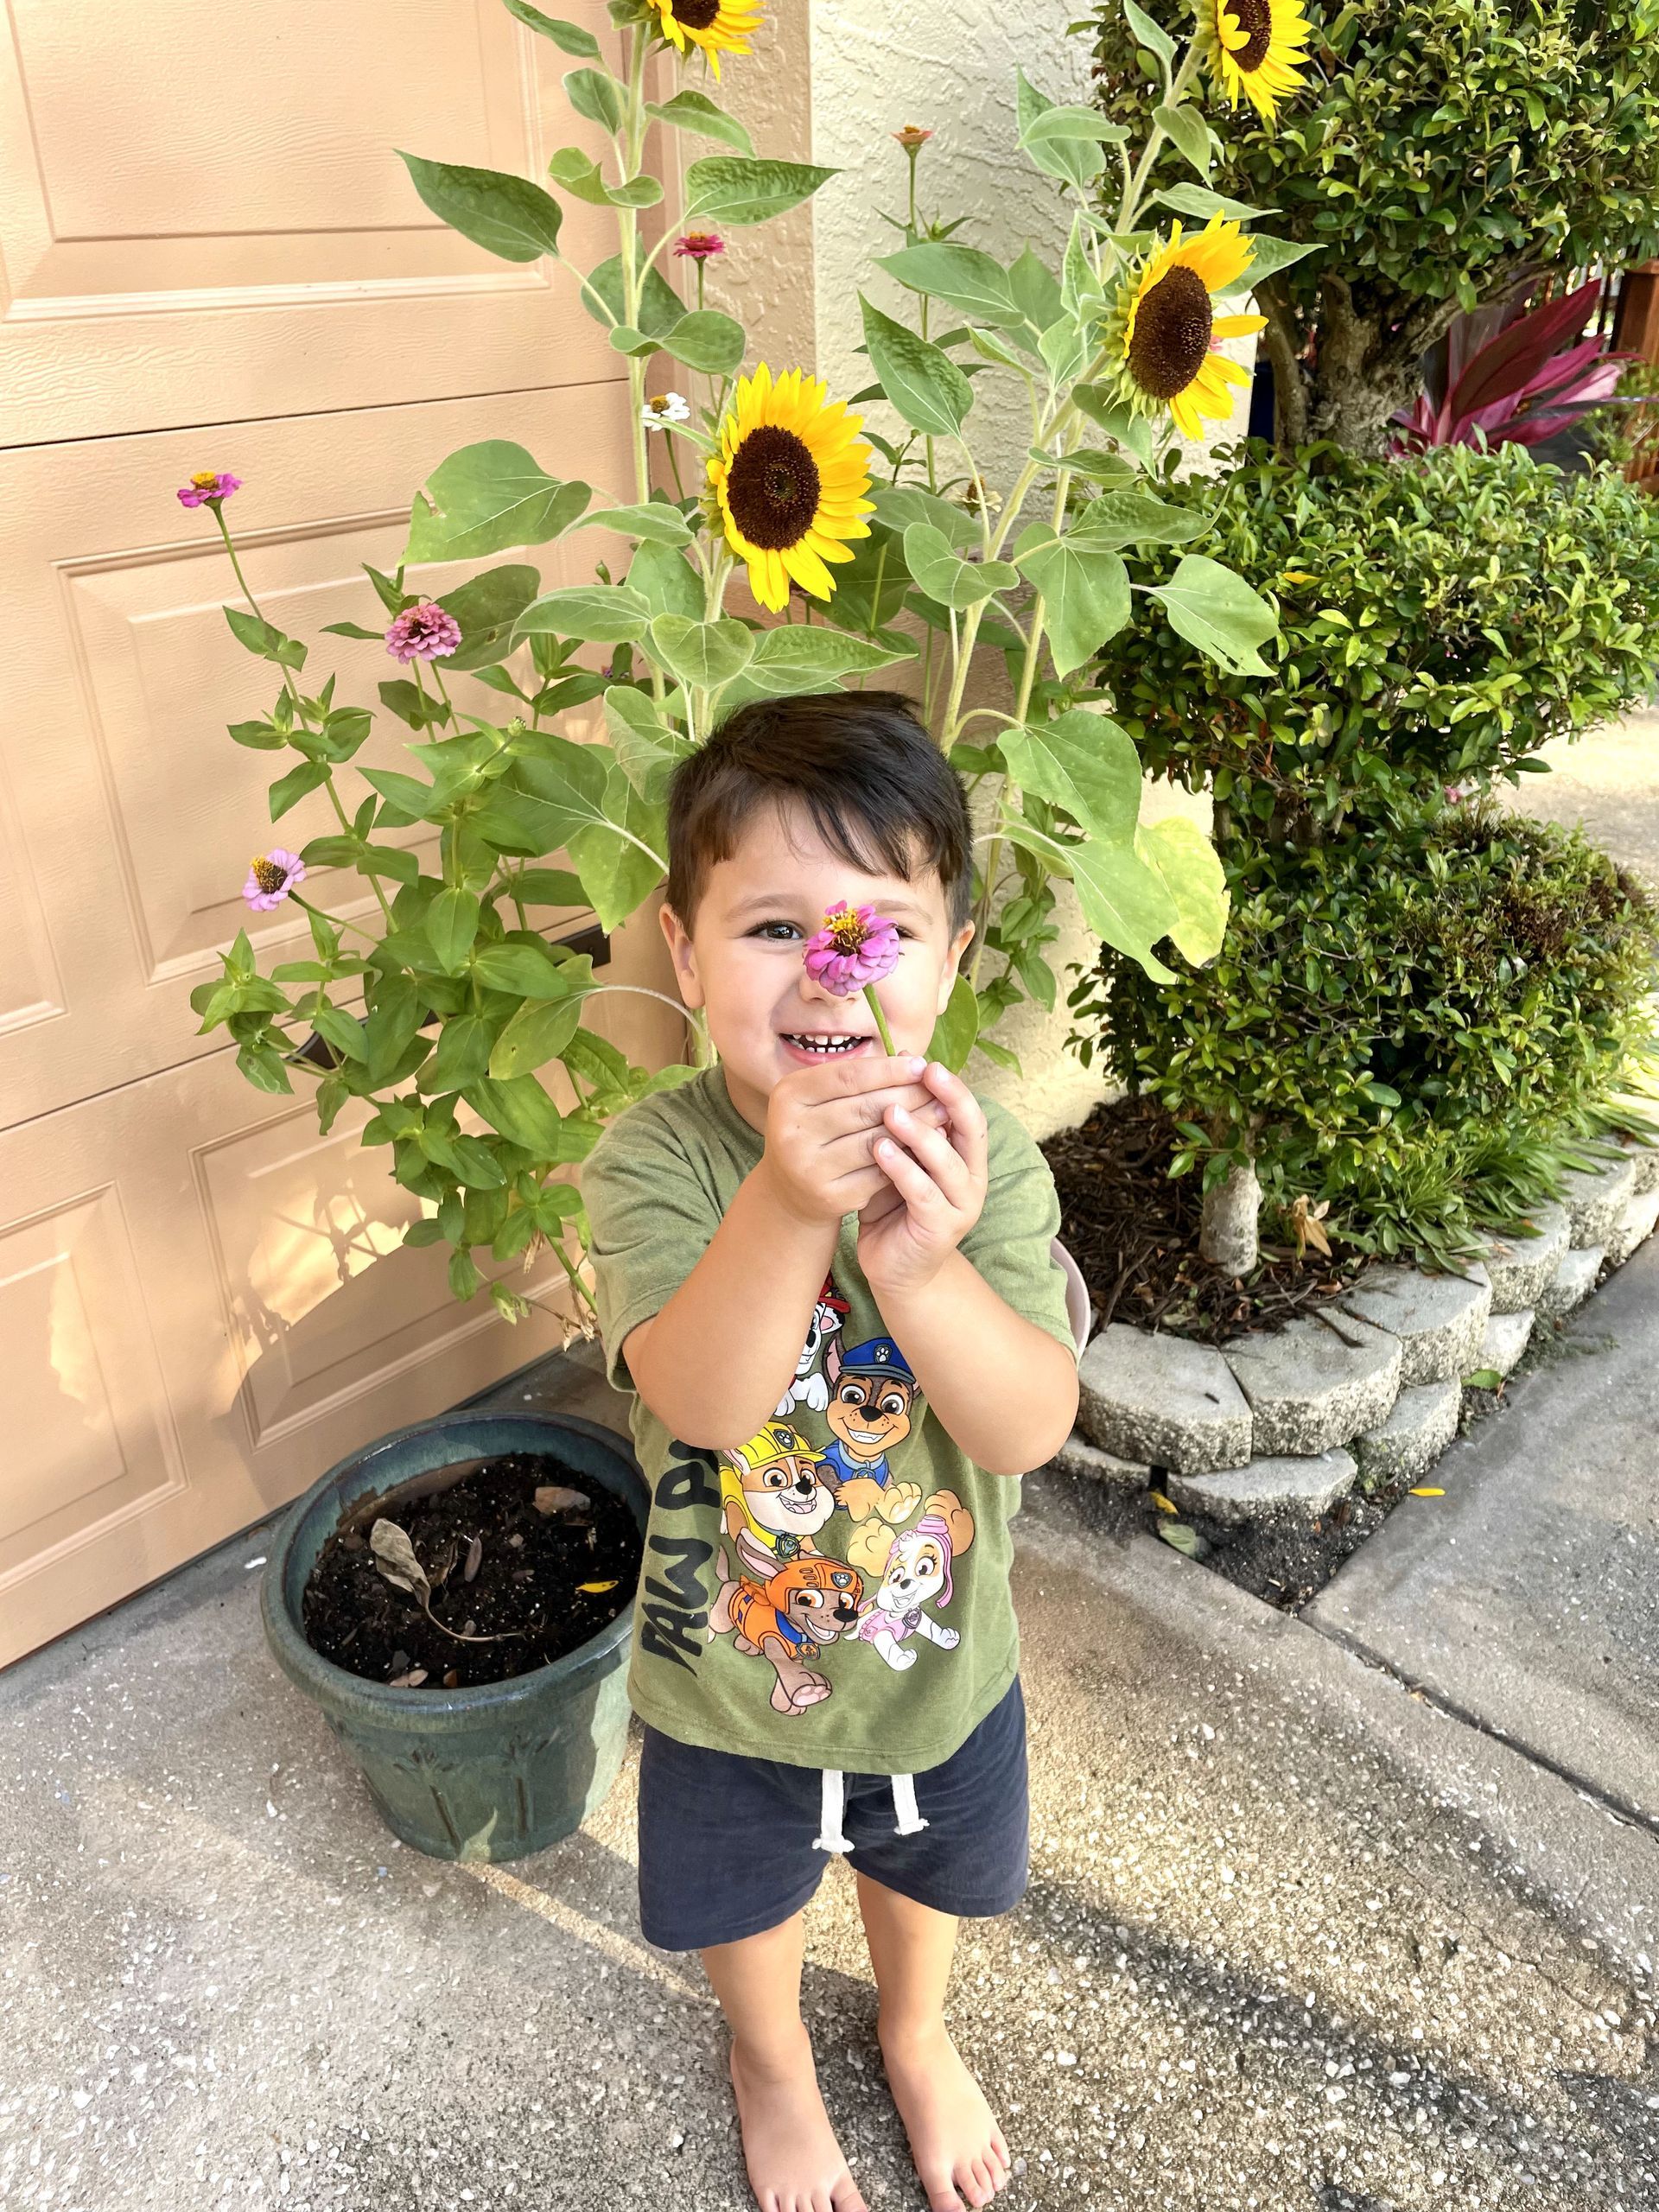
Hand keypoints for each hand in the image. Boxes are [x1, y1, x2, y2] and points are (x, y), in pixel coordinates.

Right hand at [756, 1052, 949, 1227]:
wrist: (795, 1189)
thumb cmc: (821, 1128)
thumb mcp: (825, 1097)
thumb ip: (861, 1079)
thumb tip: (915, 1063)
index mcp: (789, 1096)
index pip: (848, 1076)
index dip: (888, 1070)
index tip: (921, 1064)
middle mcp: (791, 1131)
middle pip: (864, 1107)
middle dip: (907, 1096)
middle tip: (938, 1090)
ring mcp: (810, 1167)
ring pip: (876, 1140)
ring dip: (915, 1125)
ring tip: (941, 1113)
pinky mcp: (831, 1195)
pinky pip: (880, 1171)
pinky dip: (907, 1156)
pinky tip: (926, 1145)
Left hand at [856, 1062, 987, 1295]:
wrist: (896, 1269)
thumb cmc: (892, 1208)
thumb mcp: (897, 1162)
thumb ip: (898, 1129)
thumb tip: (883, 1074)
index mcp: (965, 1158)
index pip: (967, 1114)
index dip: (951, 1087)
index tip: (925, 1061)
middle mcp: (972, 1179)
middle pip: (970, 1130)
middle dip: (949, 1098)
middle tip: (923, 1072)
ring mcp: (961, 1205)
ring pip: (946, 1162)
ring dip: (919, 1133)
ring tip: (889, 1111)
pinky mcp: (941, 1228)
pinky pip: (923, 1192)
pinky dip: (902, 1170)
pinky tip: (880, 1151)